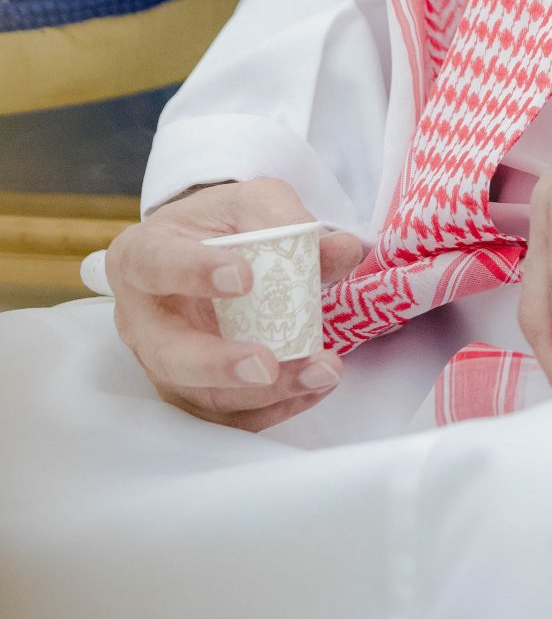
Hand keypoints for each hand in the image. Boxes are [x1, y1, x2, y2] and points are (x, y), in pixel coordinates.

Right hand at [106, 177, 362, 430]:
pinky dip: (275, 408)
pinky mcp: (193, 394)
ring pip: (204, 396)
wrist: (201, 252)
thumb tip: (343, 251)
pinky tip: (313, 388)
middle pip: (170, 355)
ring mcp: (164, 365)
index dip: (195, 273)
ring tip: (320, 372)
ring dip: (265, 394)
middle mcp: (142, 320)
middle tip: (267, 365)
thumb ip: (289, 220)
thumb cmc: (218, 225)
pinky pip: (229, 416)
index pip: (157, 265)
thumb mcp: (250, 203)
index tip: (246, 277)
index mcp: (142, 256)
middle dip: (220, 366)